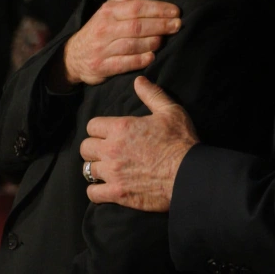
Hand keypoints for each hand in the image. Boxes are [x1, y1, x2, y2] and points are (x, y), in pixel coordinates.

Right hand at [63, 0, 180, 85]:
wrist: (73, 56)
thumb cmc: (98, 29)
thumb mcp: (110, 9)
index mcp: (109, 11)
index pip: (137, 7)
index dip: (158, 9)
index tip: (176, 11)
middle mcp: (105, 28)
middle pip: (137, 26)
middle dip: (160, 25)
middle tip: (178, 25)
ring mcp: (103, 48)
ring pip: (131, 44)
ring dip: (151, 42)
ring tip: (164, 40)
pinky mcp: (102, 66)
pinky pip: (123, 64)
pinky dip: (139, 60)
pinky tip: (151, 57)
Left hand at [80, 77, 197, 211]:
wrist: (189, 173)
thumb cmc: (180, 141)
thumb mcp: (169, 111)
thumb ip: (151, 94)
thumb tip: (139, 80)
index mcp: (121, 128)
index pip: (92, 126)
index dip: (100, 129)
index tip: (109, 134)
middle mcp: (111, 150)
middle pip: (85, 148)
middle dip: (94, 148)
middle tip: (107, 151)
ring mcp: (112, 173)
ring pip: (88, 169)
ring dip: (97, 169)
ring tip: (108, 169)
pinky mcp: (117, 193)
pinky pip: (93, 193)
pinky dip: (97, 191)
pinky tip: (106, 188)